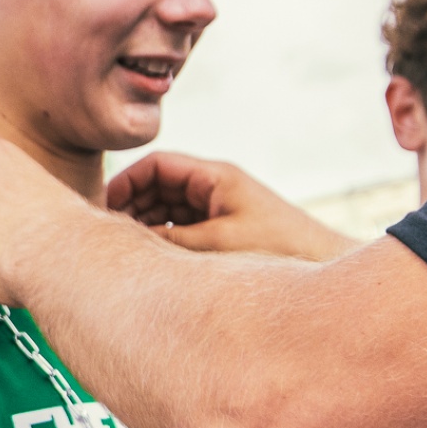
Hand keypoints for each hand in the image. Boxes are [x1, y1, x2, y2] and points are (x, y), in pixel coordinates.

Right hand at [106, 151, 357, 261]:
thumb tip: (129, 242)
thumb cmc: (278, 247)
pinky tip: (152, 261)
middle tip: (110, 234)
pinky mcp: (223, 230)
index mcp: (214, 177)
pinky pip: (182, 228)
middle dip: (131, 206)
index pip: (157, 165)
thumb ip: (171, 240)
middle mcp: (214, 188)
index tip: (105, 208)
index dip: (126, 183)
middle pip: (158, 186)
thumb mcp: (216, 244)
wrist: (321, 263)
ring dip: (146, 226)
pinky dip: (164, 240)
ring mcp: (218, 209)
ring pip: (168, 209)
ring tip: (127, 250)